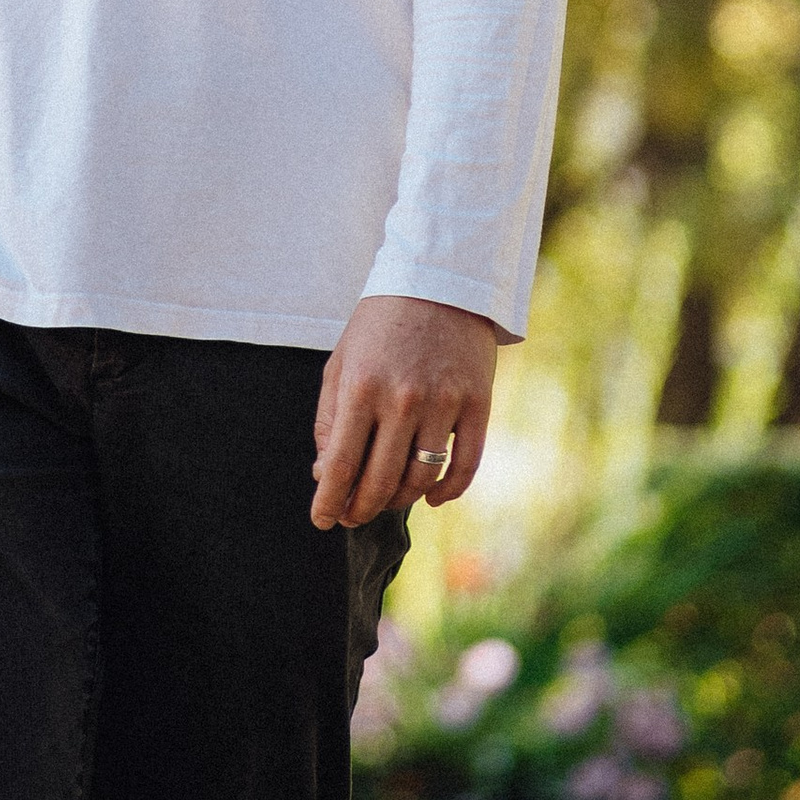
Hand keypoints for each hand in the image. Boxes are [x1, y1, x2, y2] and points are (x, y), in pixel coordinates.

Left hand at [311, 294, 496, 529]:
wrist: (439, 279)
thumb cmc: (381, 323)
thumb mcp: (341, 360)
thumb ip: (329, 417)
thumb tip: (324, 473)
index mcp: (361, 387)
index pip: (340, 464)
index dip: (328, 501)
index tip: (321, 520)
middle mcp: (402, 400)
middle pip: (379, 481)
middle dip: (360, 509)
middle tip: (351, 517)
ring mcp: (443, 404)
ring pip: (420, 479)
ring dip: (399, 501)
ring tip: (385, 501)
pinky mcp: (478, 405)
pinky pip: (465, 466)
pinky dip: (447, 492)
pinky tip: (430, 499)